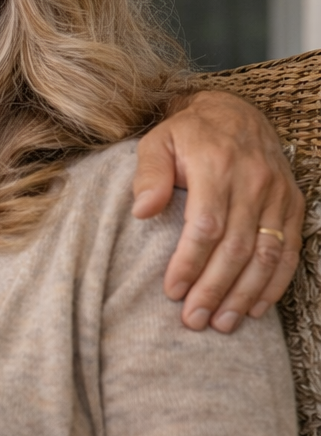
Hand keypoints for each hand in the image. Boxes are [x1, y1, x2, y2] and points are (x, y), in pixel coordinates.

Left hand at [133, 90, 301, 331]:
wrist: (234, 112)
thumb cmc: (187, 134)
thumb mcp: (156, 142)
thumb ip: (148, 175)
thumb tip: (141, 211)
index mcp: (217, 167)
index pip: (206, 226)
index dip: (190, 262)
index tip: (172, 291)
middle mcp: (253, 182)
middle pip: (237, 247)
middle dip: (215, 288)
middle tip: (195, 320)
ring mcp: (278, 195)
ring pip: (267, 254)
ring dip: (245, 293)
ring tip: (223, 322)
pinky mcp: (293, 204)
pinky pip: (290, 249)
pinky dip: (276, 282)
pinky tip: (257, 307)